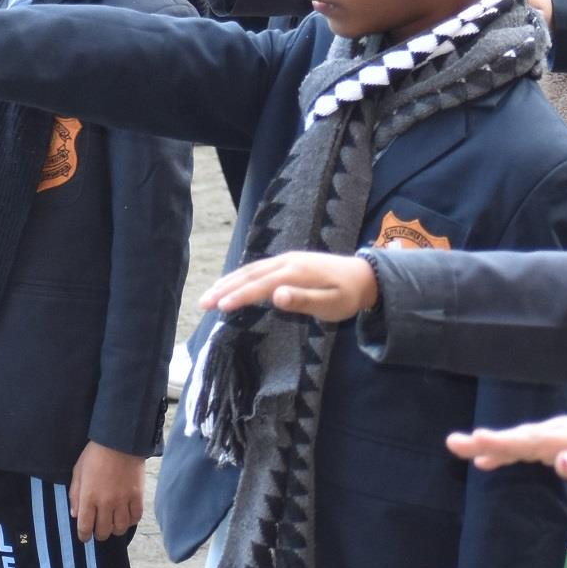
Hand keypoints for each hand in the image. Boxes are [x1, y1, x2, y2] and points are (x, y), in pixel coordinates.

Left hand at [68, 443, 145, 542]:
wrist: (119, 440)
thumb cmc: (95, 454)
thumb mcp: (78, 471)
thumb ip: (75, 494)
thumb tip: (75, 515)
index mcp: (88, 497)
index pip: (85, 527)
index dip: (84, 536)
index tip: (84, 537)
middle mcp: (106, 503)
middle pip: (103, 531)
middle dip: (99, 534)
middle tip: (99, 529)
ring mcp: (123, 501)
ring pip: (120, 528)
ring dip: (115, 529)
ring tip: (113, 524)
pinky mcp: (137, 497)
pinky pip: (135, 518)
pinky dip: (131, 521)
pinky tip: (126, 517)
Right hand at [203, 250, 378, 321]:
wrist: (364, 276)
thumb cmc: (348, 295)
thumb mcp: (331, 304)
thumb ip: (303, 300)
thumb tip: (275, 296)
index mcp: (294, 273)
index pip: (259, 285)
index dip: (238, 296)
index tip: (219, 307)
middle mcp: (286, 262)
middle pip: (249, 275)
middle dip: (224, 288)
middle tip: (202, 303)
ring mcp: (286, 260)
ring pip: (251, 270)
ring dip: (228, 281)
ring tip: (210, 295)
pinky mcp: (288, 262)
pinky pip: (258, 268)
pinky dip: (241, 276)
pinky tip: (233, 284)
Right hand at [445, 414, 566, 487]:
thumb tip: (556, 461)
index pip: (532, 440)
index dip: (504, 441)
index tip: (478, 439)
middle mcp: (555, 432)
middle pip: (517, 437)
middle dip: (486, 441)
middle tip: (454, 443)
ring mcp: (552, 436)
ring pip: (517, 440)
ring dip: (489, 444)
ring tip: (460, 447)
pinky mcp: (551, 443)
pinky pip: (523, 447)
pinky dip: (503, 451)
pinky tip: (484, 462)